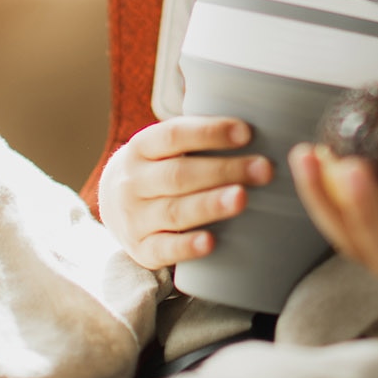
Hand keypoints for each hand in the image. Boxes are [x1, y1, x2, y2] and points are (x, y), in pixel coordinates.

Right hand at [99, 118, 272, 270]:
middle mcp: (133, 181)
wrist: (114, 206)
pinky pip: (164, 249)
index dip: (210, 133)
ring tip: (242, 198)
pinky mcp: (141, 250)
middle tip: (264, 169)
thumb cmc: (160, 169)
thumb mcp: (166, 147)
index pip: (174, 135)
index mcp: (142, 147)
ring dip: (210, 205)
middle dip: (224, 171)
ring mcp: (134, 217)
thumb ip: (199, 137)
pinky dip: (187, 246)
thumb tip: (254, 127)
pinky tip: (211, 242)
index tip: (247, 133)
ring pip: (174, 211)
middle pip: (179, 174)